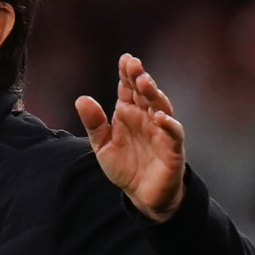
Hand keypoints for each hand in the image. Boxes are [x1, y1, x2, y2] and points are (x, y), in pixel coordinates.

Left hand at [74, 54, 185, 221]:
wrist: (141, 195)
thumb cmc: (125, 166)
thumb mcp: (102, 145)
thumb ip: (94, 124)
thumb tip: (81, 99)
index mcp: (129, 114)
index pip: (128, 89)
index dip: (127, 74)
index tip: (125, 59)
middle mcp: (146, 118)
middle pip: (145, 93)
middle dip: (140, 77)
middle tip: (134, 64)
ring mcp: (161, 132)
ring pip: (160, 107)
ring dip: (153, 94)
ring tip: (144, 82)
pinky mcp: (172, 149)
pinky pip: (173, 134)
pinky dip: (169, 124)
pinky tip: (159, 117)